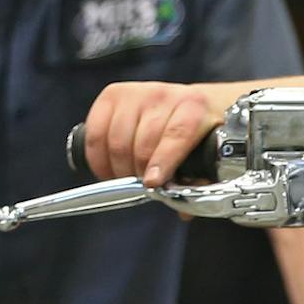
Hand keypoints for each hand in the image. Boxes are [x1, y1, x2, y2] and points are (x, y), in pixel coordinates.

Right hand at [82, 81, 225, 188]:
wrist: (194, 102)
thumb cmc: (201, 133)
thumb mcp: (208, 153)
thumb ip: (198, 181)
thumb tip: (183, 210)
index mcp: (193, 109)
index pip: (174, 136)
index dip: (161, 162)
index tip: (151, 183)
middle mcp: (163, 96)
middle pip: (141, 143)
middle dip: (138, 173)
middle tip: (141, 187)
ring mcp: (135, 93)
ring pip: (116, 140)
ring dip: (118, 168)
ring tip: (126, 177)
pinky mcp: (112, 95)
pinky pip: (95, 133)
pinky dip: (98, 157)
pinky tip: (108, 166)